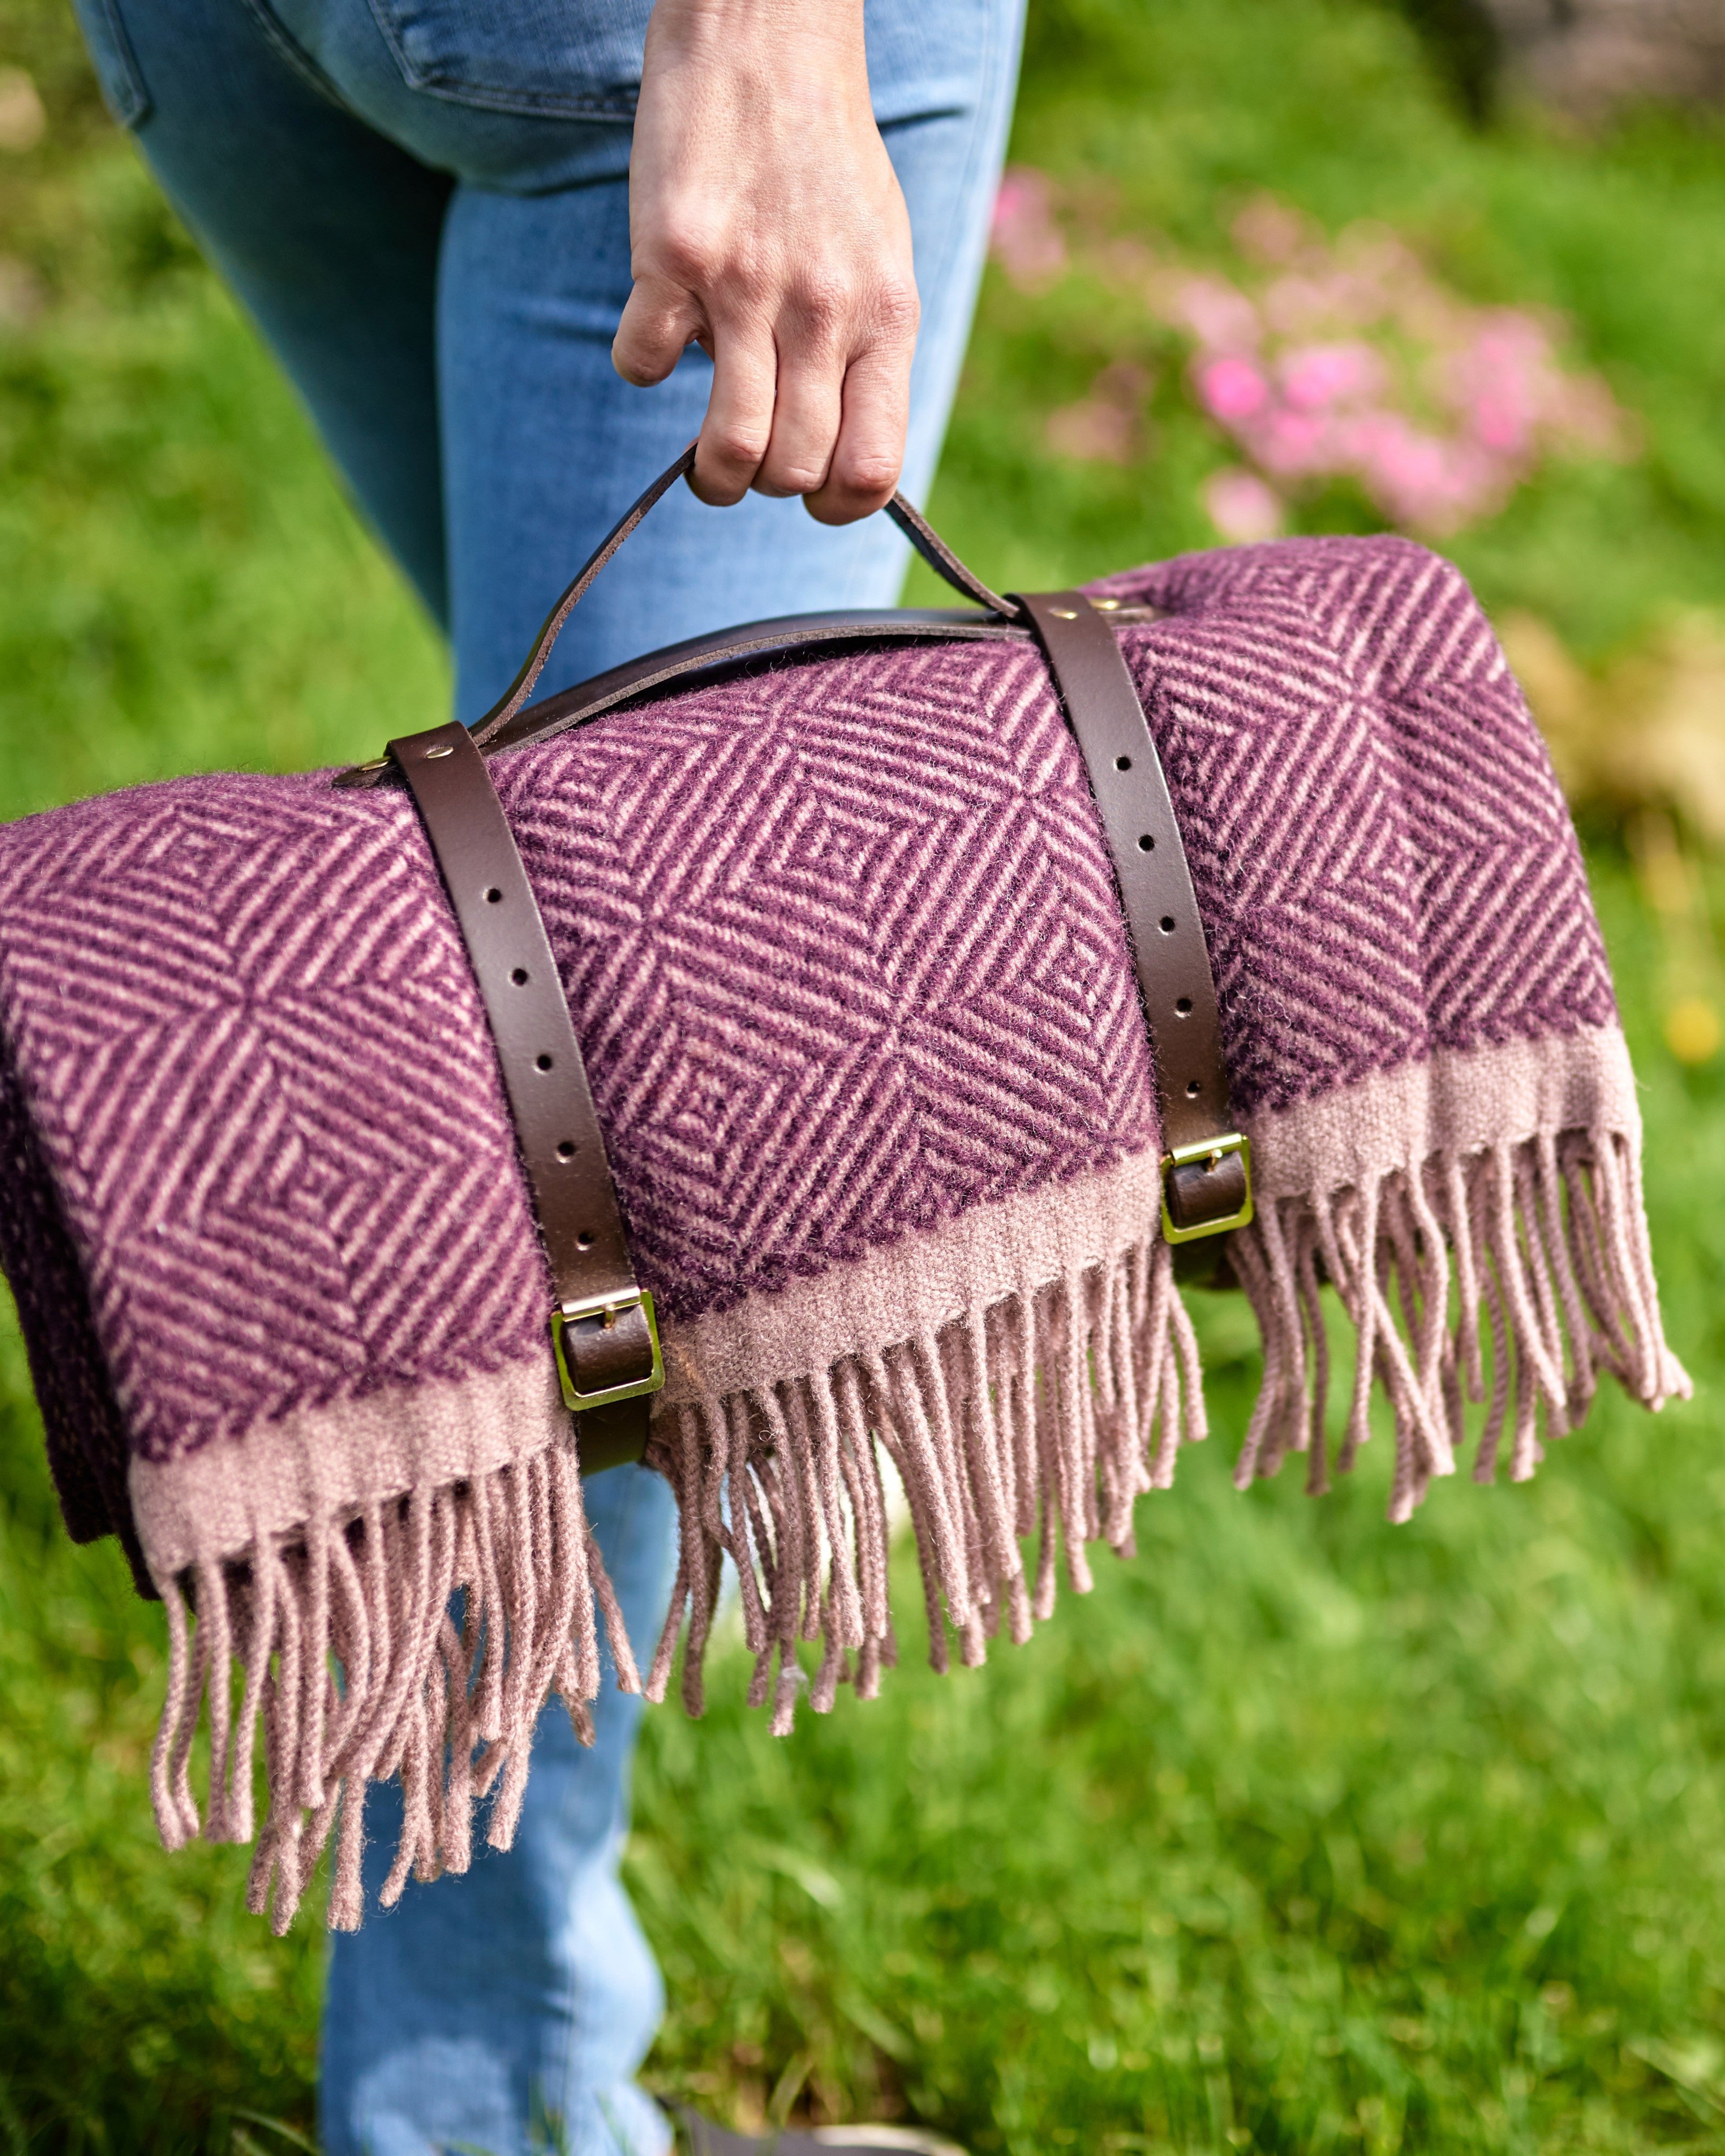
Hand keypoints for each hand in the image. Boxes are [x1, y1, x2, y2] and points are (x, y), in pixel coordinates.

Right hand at [611, 0, 919, 523]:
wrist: (767, 38)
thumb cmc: (825, 159)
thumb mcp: (879, 257)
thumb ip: (864, 349)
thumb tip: (830, 444)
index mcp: (884, 316)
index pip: (873, 468)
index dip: (836, 504)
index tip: (812, 490)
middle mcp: (822, 310)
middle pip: (795, 469)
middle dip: (767, 486)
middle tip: (749, 460)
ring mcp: (747, 286)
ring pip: (730, 448)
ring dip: (711, 474)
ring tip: (706, 459)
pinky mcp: (673, 257)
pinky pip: (646, 366)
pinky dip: (643, 366)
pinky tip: (656, 329)